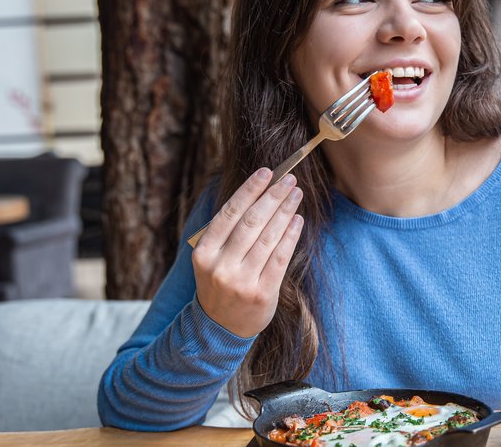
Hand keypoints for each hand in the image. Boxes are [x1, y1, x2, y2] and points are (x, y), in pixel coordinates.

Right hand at [192, 168, 303, 337]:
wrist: (220, 328)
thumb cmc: (220, 284)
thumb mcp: (211, 259)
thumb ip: (228, 232)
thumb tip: (258, 194)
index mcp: (203, 253)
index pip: (229, 213)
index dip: (249, 190)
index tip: (266, 173)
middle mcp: (220, 266)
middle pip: (251, 222)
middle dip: (273, 197)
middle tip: (289, 180)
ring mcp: (241, 282)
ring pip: (268, 238)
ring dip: (284, 212)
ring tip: (295, 195)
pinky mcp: (262, 293)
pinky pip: (280, 258)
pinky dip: (290, 236)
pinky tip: (297, 220)